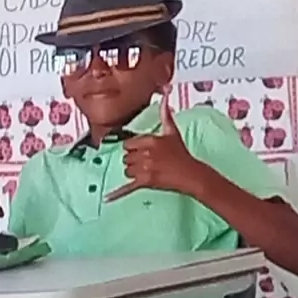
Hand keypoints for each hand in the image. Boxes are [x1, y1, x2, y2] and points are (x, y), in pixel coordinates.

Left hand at [105, 86, 202, 201]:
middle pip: (126, 158)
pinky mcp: (146, 182)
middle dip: (133, 161)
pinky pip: (127, 187)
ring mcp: (145, 168)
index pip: (128, 144)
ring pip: (126, 170)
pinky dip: (117, 193)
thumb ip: (165, 116)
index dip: (132, 149)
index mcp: (150, 141)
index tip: (140, 151)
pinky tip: (107, 198)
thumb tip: (164, 100)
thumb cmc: (181, 154)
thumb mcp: (172, 133)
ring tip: (145, 172)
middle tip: (145, 163)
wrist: (190, 174)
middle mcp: (146, 154)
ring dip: (132, 172)